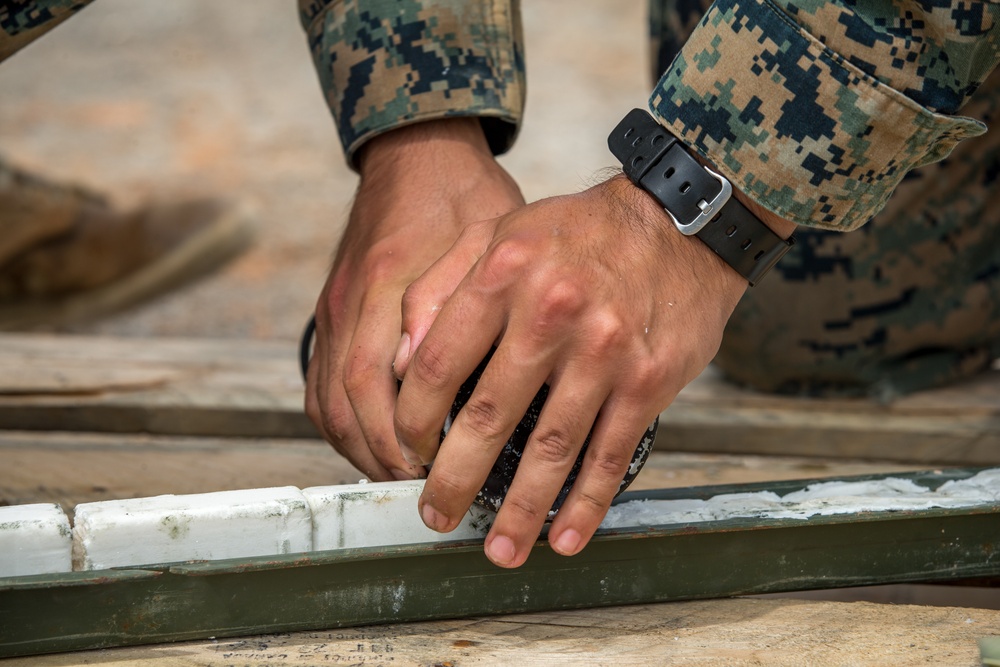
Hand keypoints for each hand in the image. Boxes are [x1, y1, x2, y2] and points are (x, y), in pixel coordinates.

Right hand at [305, 118, 523, 480]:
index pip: (372, 381)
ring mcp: (333, 308)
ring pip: (325, 400)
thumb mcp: (484, 234)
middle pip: (342, 403)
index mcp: (386, 282)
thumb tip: (420, 368)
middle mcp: (349, 302)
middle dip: (378, 455)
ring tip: (400, 474)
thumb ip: (455, 296)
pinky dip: (341, 422)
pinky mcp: (331, 312)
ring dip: (357, 446)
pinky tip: (373, 440)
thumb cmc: (463, 195)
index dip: (395, 435)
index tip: (430, 467)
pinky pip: (320, 383)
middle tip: (420, 486)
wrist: (416, 152)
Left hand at [392, 175, 748, 566]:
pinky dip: (586, 503)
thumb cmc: (580, 233)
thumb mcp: (501, 232)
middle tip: (435, 515)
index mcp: (505, 274)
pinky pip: (610, 454)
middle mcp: (552, 313)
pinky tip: (566, 536)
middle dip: (454, 479)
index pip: (439, 364)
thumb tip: (400, 360)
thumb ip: (442, 287)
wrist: (682, 226)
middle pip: (488, 416)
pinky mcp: (648, 381)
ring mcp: (604, 351)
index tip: (409, 450)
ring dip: (520, 510)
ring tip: (498, 550)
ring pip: (552, 449)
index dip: (415, 419)